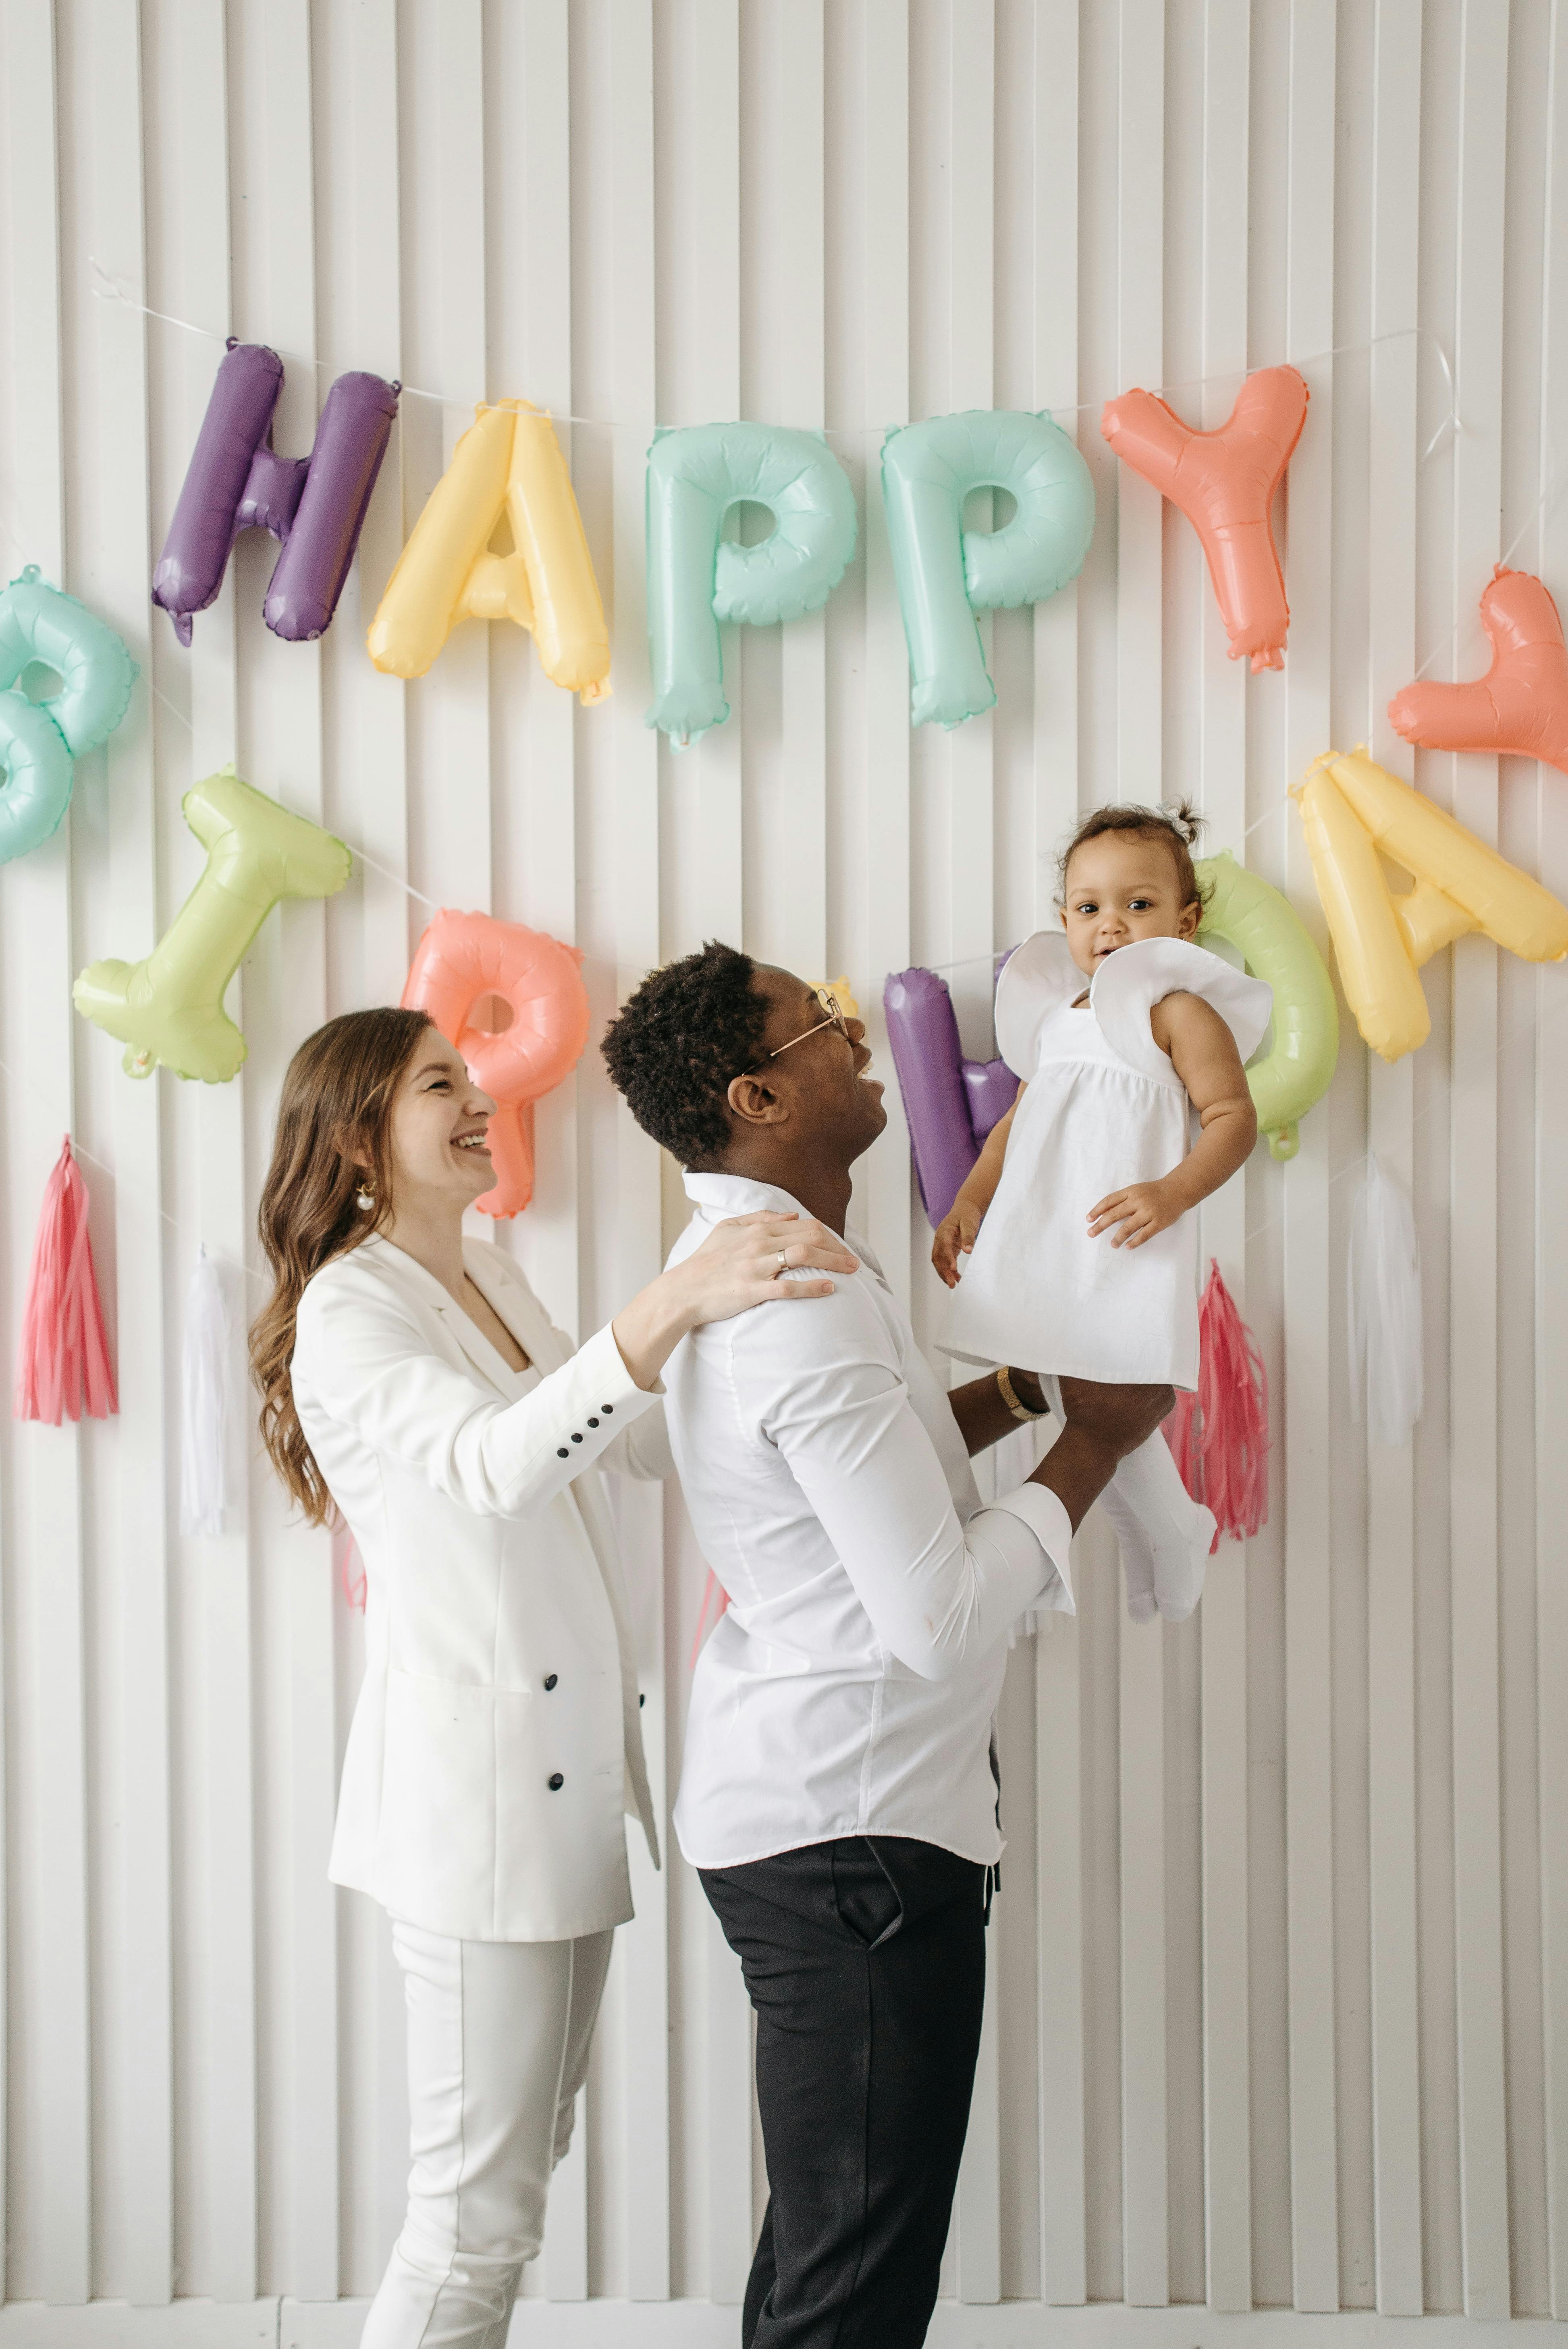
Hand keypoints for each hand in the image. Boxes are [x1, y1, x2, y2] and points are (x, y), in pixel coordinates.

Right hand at [673, 1211, 858, 1323]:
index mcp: (757, 1228)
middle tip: (855, 1263)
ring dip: (832, 1262)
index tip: (843, 1249)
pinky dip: (811, 1287)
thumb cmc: (706, 1261)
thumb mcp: (727, 1229)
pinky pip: (788, 1287)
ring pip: (803, 1256)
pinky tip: (828, 1288)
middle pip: (810, 1238)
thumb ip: (760, 1218)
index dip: (830, 1236)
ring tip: (851, 1271)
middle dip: (838, 1249)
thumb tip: (792, 1215)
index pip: (805, 1226)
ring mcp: (756, 1266)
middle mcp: (759, 1243)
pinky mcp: (752, 1290)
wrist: (684, 1290)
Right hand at [932, 1195, 984, 1287]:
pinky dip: (949, 1270)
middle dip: (943, 1271)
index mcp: (944, 1231)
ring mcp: (942, 1244)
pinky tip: (956, 1277)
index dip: (947, 1258)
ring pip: (939, 1261)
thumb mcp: (970, 1223)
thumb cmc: (967, 1214)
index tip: (953, 1268)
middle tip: (951, 1283)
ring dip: (944, 1273)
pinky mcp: (947, 1247)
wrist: (965, 1208)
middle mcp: (940, 1239)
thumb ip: (968, 1236)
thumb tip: (968, 1250)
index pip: (944, 1247)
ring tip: (953, 1285)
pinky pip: (945, 1261)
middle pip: (937, 1257)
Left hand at [1087, 1180, 1184, 1248]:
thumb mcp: (1137, 1190)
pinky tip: (1128, 1246)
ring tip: (1113, 1244)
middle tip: (1091, 1233)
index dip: (1097, 1210)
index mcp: (1131, 1192)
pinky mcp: (1159, 1222)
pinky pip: (1144, 1235)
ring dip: (1118, 1238)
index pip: (1109, 1201)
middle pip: (1114, 1214)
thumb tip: (1105, 1214)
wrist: (1178, 1191)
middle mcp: (1138, 1201)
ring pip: (1128, 1227)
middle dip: (1100, 1225)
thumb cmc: (1154, 1192)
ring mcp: (1149, 1212)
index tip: (1088, 1219)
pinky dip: (1135, 1242)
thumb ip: (1123, 1200)